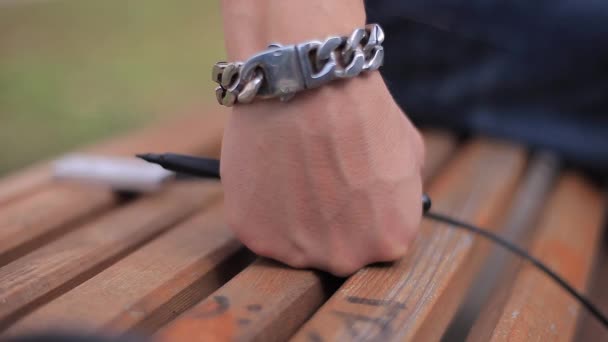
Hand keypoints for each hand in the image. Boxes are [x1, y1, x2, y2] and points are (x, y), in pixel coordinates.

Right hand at [220, 72, 424, 275]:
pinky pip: (259, 227)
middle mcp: (345, 258)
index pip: (379, 242)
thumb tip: (388, 200)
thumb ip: (402, 191)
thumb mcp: (408, 151)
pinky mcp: (253, 235)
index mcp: (389, 240)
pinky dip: (262, 206)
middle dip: (331, 221)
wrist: (304, 84)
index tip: (352, 189)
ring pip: (295, 242)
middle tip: (320, 180)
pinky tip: (270, 170)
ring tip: (292, 170)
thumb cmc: (358, 110)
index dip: (365, 212)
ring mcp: (296, 252)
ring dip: (294, 216)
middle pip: (337, 250)